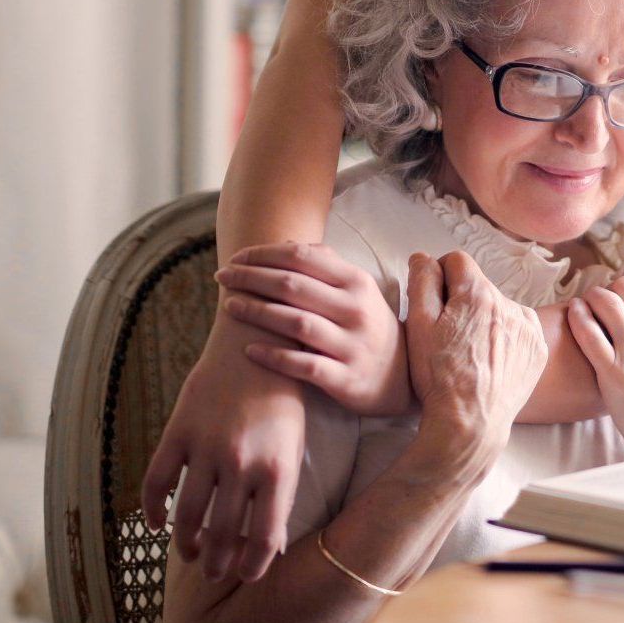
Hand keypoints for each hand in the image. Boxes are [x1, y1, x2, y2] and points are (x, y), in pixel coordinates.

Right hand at [141, 314, 304, 582]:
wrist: (257, 341)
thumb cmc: (282, 398)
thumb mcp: (293, 444)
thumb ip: (281, 493)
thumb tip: (268, 547)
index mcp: (278, 467)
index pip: (263, 538)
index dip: (253, 566)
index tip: (246, 574)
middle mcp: (241, 462)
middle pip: (222, 533)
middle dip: (218, 562)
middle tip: (214, 571)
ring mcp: (206, 446)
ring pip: (187, 516)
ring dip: (186, 543)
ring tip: (191, 553)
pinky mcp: (179, 431)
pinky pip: (156, 482)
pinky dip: (152, 510)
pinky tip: (157, 523)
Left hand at [216, 242, 409, 417]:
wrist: (401, 376)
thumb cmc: (368, 326)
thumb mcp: (358, 291)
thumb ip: (327, 266)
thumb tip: (287, 244)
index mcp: (357, 282)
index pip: (303, 258)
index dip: (265, 254)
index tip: (237, 258)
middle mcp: (355, 309)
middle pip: (293, 287)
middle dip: (251, 278)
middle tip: (222, 276)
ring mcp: (351, 344)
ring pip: (296, 323)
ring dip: (257, 312)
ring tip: (229, 306)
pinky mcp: (344, 378)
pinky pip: (303, 366)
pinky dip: (274, 357)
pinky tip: (248, 350)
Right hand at [404, 252, 546, 457]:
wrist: (471, 424)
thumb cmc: (438, 377)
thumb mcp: (418, 326)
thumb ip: (422, 282)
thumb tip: (424, 257)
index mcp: (478, 294)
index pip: (457, 261)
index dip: (440, 277)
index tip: (434, 302)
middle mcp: (509, 303)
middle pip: (479, 286)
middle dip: (462, 301)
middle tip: (449, 335)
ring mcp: (528, 327)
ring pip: (499, 307)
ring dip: (486, 319)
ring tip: (470, 352)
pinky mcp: (539, 348)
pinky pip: (519, 328)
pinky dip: (506, 337)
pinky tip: (491, 360)